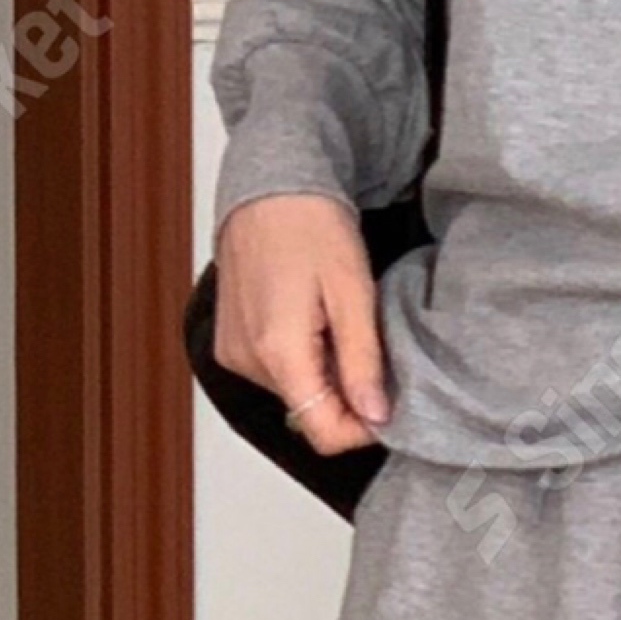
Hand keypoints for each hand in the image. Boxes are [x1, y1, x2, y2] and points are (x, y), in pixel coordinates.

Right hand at [215, 195, 390, 453]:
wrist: (270, 188)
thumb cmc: (312, 227)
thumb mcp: (353, 292)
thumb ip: (362, 360)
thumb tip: (376, 416)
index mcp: (278, 352)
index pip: (321, 431)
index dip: (361, 429)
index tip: (390, 404)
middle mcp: (246, 362)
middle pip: (309, 412)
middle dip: (347, 395)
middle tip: (371, 346)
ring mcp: (233, 353)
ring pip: (294, 393)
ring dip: (325, 374)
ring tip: (341, 324)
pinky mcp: (230, 343)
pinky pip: (276, 371)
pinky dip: (303, 359)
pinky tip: (316, 320)